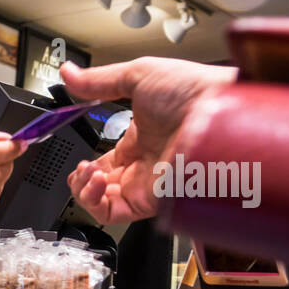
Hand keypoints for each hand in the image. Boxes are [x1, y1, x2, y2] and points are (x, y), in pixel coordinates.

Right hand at [61, 57, 237, 223]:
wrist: (218, 110)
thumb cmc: (194, 91)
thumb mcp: (138, 75)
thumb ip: (98, 80)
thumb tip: (70, 74)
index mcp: (141, 141)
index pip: (105, 164)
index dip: (86, 166)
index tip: (78, 157)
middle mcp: (143, 166)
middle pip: (100, 187)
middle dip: (81, 181)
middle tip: (80, 168)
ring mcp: (146, 184)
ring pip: (101, 204)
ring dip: (83, 190)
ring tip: (86, 172)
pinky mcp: (150, 200)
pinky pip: (112, 213)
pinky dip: (94, 201)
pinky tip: (95, 181)